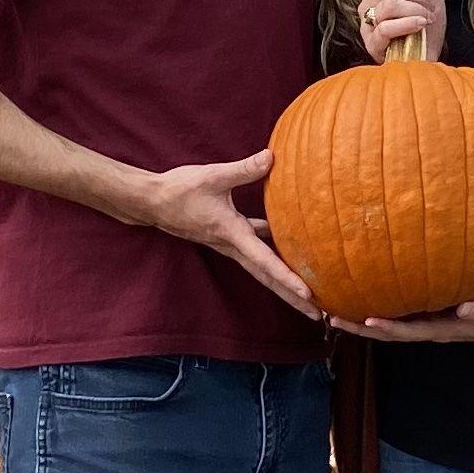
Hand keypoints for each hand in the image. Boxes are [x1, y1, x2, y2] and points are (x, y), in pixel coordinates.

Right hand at [129, 152, 321, 314]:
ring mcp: (231, 245)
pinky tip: (294, 250)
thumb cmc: (180, 189)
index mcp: (232, 235)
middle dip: (293, 298)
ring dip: (286, 284)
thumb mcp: (213, 176)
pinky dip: (275, 258)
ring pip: (264, 269)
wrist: (152, 201)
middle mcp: (233, 246)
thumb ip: (244, 169)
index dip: (287, 278)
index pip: (265, 262)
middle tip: (321, 315)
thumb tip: (271, 157)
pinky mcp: (228, 238)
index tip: (308, 294)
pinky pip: (257, 252)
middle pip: (269, 278)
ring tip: (312, 297)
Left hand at [332, 290, 473, 346]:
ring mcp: (425, 321)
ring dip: (361, 321)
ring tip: (334, 311)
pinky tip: (359, 297)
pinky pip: (397, 311)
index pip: (408, 332)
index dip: (387, 328)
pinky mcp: (426, 310)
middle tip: (332, 317)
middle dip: (360, 327)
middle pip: (389, 332)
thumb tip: (462, 308)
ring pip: (389, 324)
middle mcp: (428, 328)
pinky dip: (377, 307)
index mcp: (442, 330)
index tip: (365, 321)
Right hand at [353, 0, 441, 56]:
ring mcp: (366, 23)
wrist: (427, 56)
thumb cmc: (424, 26)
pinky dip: (409, 24)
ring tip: (426, 19)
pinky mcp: (372, 43)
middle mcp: (366, 2)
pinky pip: (386, 27)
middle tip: (428, 9)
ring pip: (390, 4)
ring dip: (416, 10)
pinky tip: (420, 25)